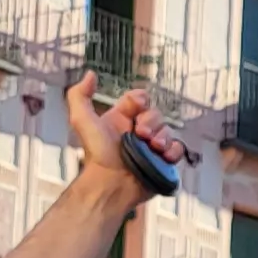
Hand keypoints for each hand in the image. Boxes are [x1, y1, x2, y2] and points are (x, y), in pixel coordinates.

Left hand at [63, 72, 181, 192]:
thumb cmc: (96, 154)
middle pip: (156, 114)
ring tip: (154, 147)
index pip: (140, 99)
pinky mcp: (162, 162)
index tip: (136, 108)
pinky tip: (164, 155)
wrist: (111, 183)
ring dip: (163, 136)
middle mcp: (137, 131)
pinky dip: (174, 150)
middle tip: (141, 134)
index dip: (140, 100)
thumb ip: (79, 95)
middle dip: (152, 121)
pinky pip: (177, 150)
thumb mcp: (82, 120)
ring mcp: (151, 147)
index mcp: (122, 119)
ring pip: (167, 130)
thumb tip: (90, 74)